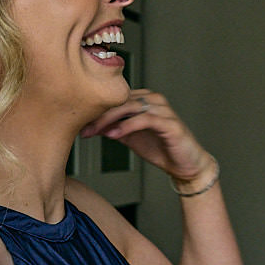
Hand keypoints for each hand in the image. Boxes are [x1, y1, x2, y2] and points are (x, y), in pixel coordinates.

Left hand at [80, 90, 213, 187]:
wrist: (185, 165)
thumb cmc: (160, 148)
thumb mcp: (130, 137)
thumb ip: (113, 127)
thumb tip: (88, 124)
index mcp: (143, 99)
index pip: (115, 99)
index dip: (96, 110)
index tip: (78, 123)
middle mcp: (153, 100)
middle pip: (120, 100)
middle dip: (99, 114)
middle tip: (83, 127)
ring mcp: (163, 110)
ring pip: (130, 107)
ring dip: (110, 119)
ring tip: (95, 130)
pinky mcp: (170, 123)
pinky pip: (145, 119)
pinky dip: (127, 126)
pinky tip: (114, 134)